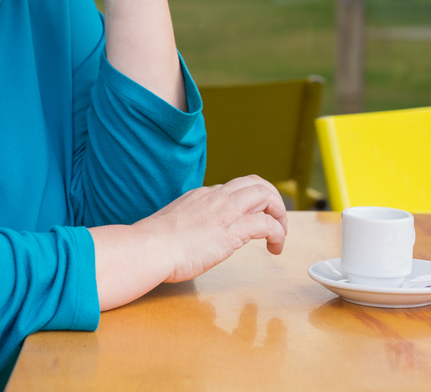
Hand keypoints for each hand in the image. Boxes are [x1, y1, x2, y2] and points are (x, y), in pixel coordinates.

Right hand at [142, 175, 287, 282]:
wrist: (150, 248)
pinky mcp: (233, 229)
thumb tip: (190, 236)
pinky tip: (275, 248)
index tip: (253, 216)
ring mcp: (226, 211)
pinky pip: (267, 224)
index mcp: (202, 195)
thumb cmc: (155, 244)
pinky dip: (278, 234)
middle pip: (256, 183)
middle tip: (276, 221)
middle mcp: (216, 197)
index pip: (234, 188)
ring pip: (266, 195)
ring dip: (279, 213)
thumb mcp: (173, 224)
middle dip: (272, 199)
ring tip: (280, 234)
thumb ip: (187, 224)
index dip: (250, 200)